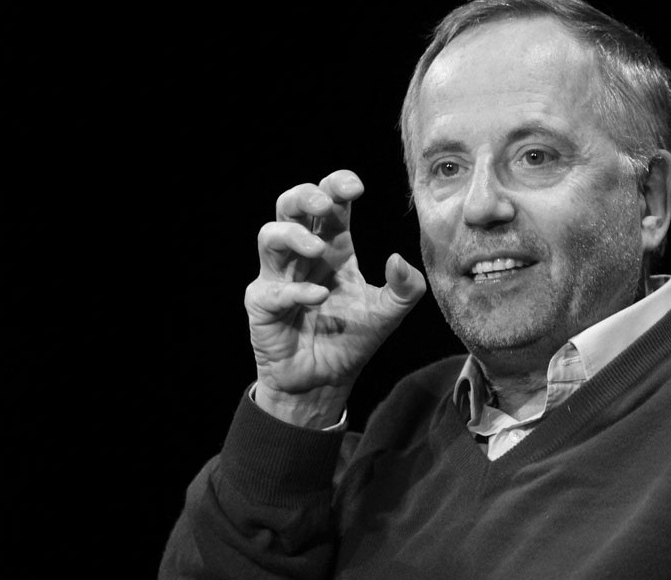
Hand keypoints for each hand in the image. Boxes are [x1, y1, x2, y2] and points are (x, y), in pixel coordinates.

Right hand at [244, 170, 425, 426]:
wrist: (326, 381)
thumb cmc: (352, 339)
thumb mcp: (389, 313)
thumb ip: (406, 288)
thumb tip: (398, 258)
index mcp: (334, 247)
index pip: (329, 204)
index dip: (336, 186)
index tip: (355, 187)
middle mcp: (303, 256)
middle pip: (289, 206)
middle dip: (304, 195)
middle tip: (325, 203)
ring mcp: (279, 277)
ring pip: (269, 236)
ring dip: (293, 235)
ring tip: (317, 248)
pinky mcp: (264, 305)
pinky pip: (273, 289)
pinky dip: (296, 290)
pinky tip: (319, 297)